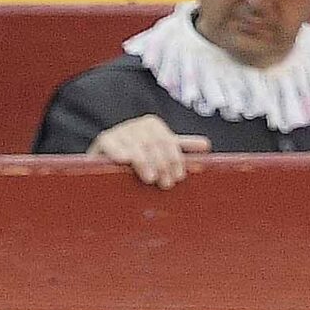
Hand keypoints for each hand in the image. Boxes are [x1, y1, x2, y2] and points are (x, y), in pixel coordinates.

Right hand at [87, 114, 211, 188]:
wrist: (106, 165)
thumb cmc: (138, 162)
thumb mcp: (160, 154)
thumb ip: (180, 150)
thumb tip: (206, 145)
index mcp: (152, 126)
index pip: (167, 139)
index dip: (175, 158)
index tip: (179, 176)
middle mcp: (136, 126)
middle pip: (153, 142)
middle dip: (162, 163)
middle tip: (167, 184)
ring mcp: (119, 132)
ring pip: (134, 144)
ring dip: (144, 161)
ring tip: (150, 178)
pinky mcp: (103, 140)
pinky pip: (111, 143)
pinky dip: (118, 151)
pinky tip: (125, 160)